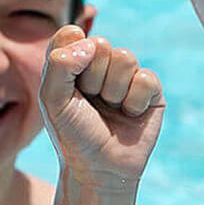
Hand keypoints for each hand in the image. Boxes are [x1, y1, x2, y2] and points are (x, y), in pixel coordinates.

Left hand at [38, 25, 164, 187]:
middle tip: (90, 103)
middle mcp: (101, 65)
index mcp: (74, 63)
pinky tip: (129, 115)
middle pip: (101, 45)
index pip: (72, 34)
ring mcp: (127, 77)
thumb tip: (91, 43)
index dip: (70, 56)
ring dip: (113, 90)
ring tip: (110, 110)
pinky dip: (133, 101)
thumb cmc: (72, 135)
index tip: (68, 82)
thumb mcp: (53, 100)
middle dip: (92, 78)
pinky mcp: (151, 92)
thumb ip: (59, 64)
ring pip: (125, 58)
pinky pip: (145, 78)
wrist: (99, 170)